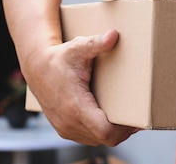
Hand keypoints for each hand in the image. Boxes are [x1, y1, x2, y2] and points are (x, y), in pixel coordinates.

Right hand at [26, 29, 138, 145]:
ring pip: (97, 140)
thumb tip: (113, 35)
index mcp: (75, 106)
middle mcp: (69, 122)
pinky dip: (102, 132)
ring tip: (128, 118)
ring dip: (113, 132)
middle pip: (105, 139)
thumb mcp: (78, 48)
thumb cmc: (59, 58)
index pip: (105, 132)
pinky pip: (88, 137)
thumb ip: (96, 43)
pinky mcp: (64, 128)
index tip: (138, 120)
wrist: (36, 67)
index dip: (124, 130)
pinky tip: (112, 119)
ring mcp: (65, 128)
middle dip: (123, 131)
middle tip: (139, 118)